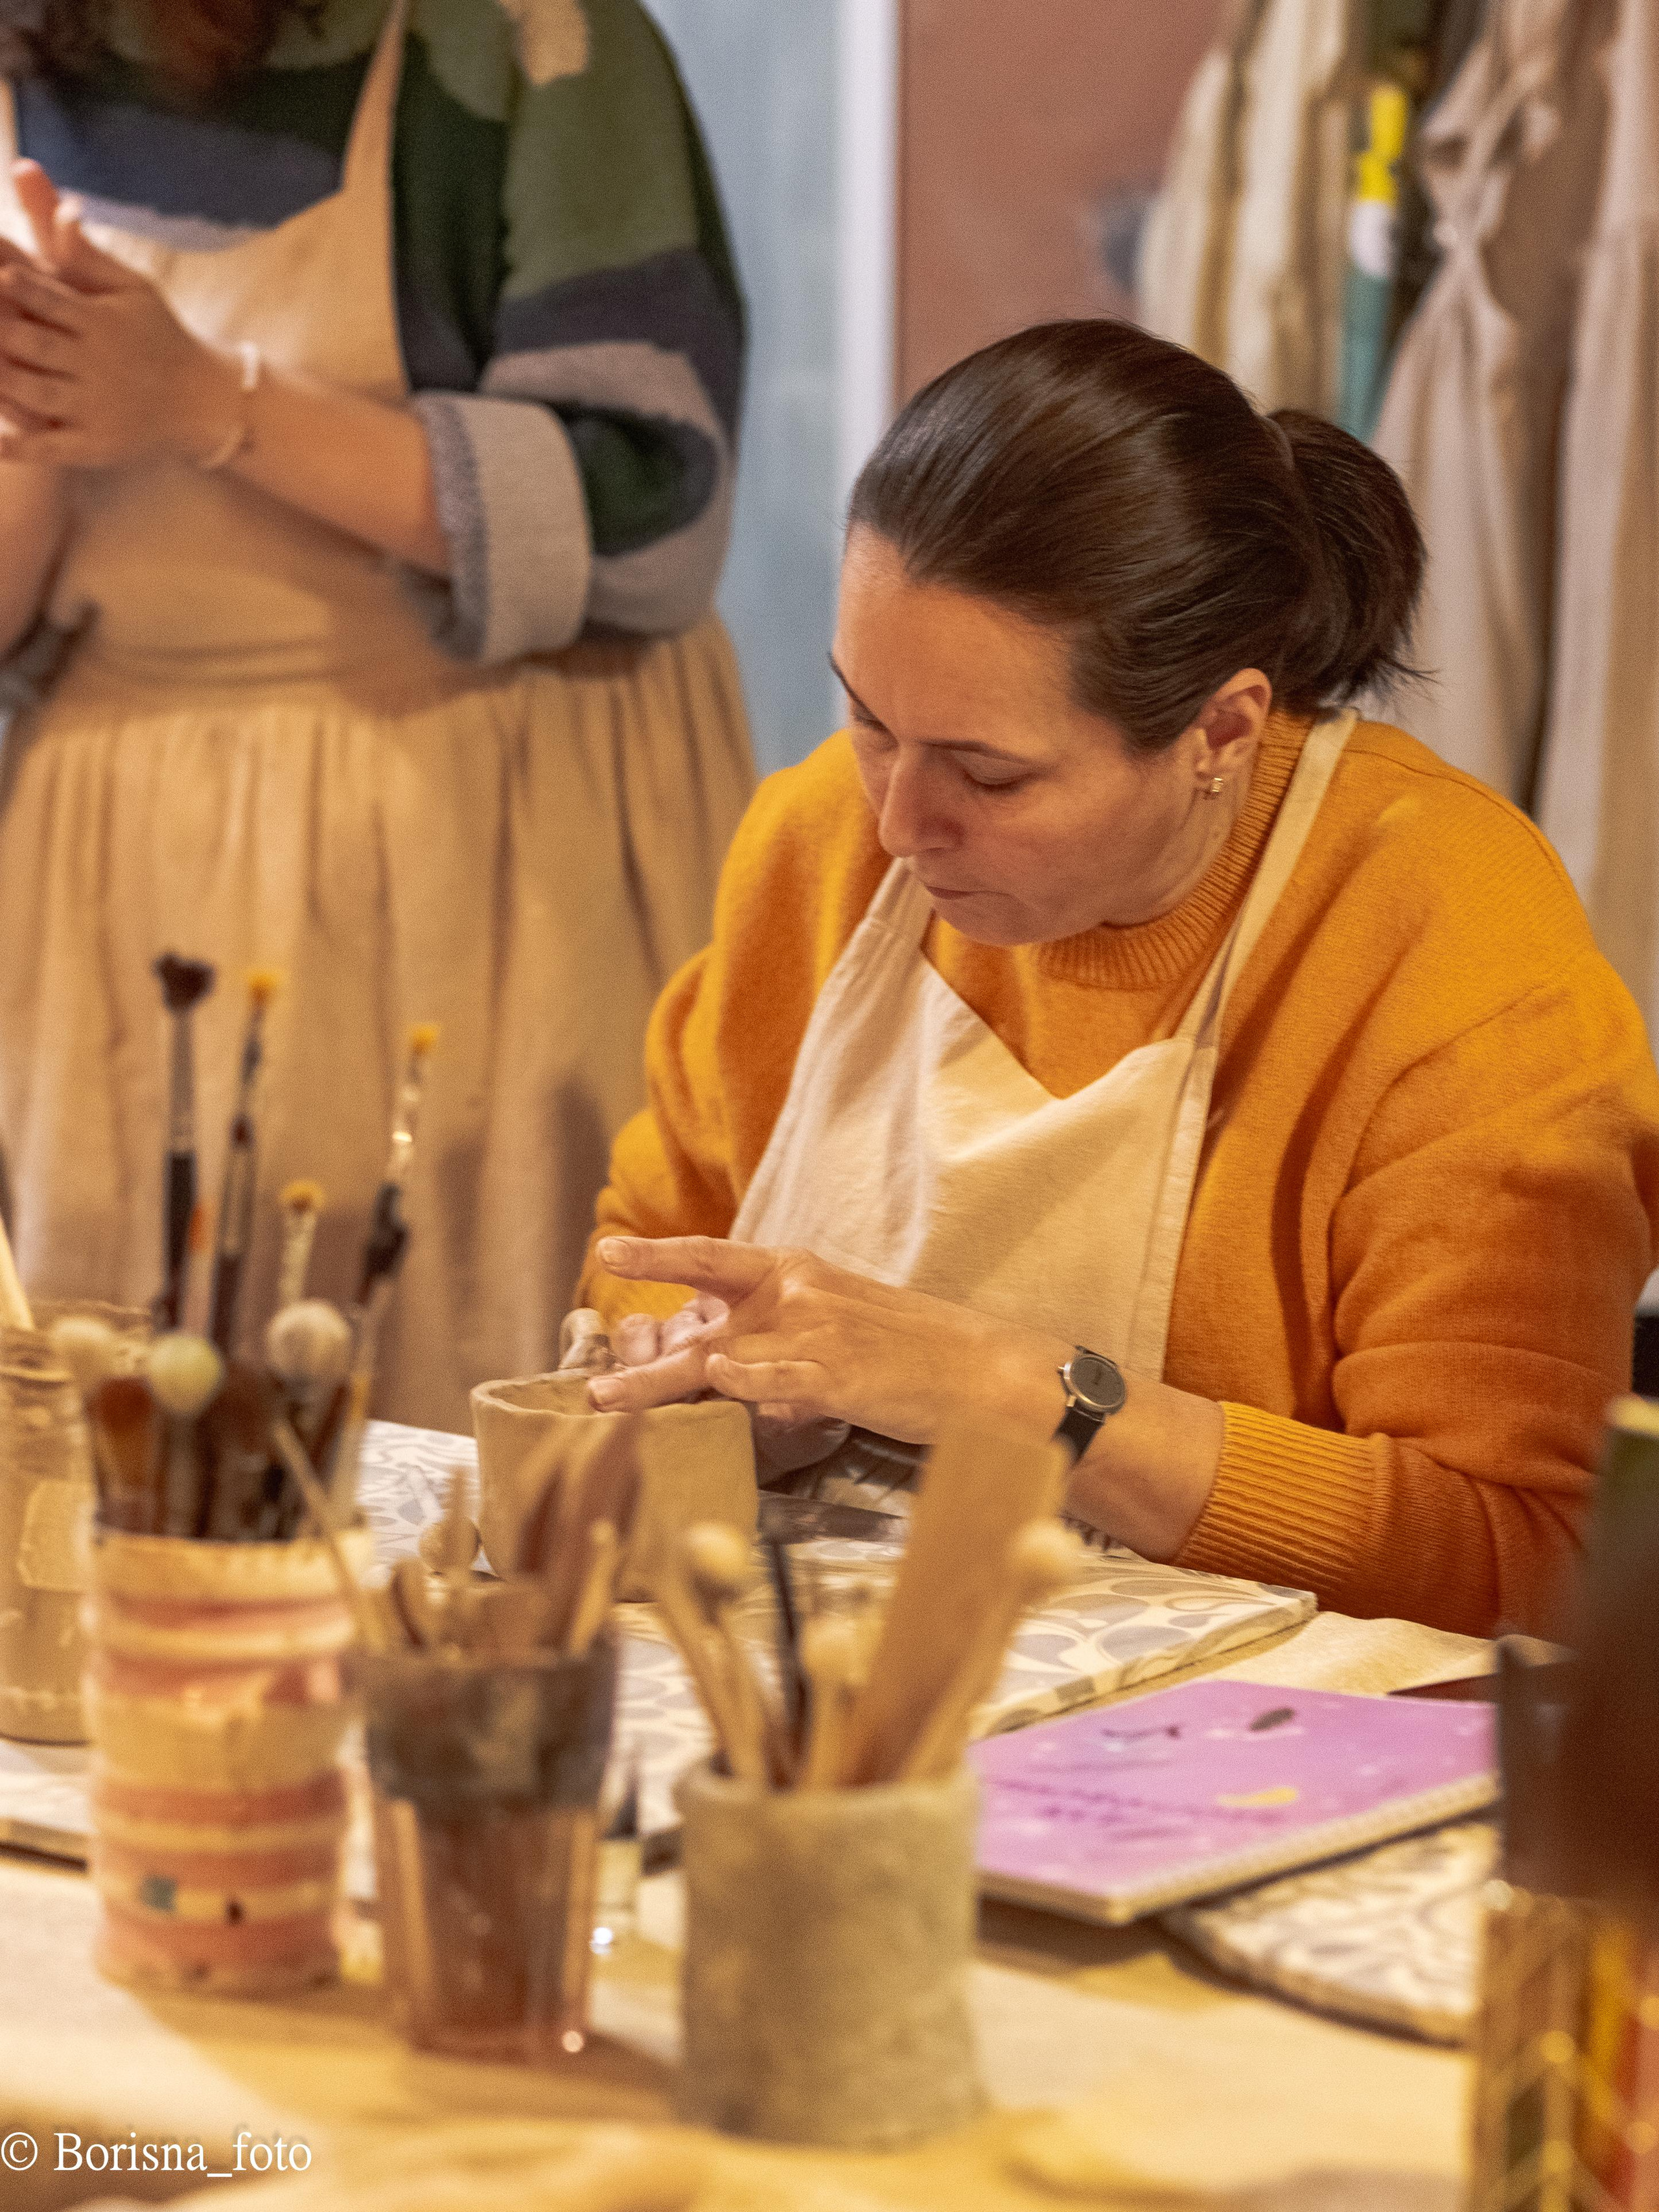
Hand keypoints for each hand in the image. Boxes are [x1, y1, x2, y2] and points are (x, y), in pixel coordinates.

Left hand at [0, 161, 243, 467]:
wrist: (204, 400)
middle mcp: (97, 366)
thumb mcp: (131, 288)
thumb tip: (61, 206)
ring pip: (35, 395)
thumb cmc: (157, 334)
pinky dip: (22, 448)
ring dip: (1, 382)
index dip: (15, 284)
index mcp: (101, 322)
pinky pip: (52, 449)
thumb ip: (86, 253)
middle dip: (0, 332)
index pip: (48, 297)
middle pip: (34, 345)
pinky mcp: (95, 446)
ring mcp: (95, 410)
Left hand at [586, 1235, 1064, 1447]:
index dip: (661, 1256)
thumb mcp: (837, 1324)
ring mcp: (818, 1334)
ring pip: (723, 1357)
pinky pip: (781, 1379)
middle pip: (702, 1321)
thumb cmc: (910, 1351)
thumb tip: (720, 1363)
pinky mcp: (843, 1376)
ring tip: (611, 1401)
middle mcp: (798, 1295)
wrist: (985, 1368)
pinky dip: (750, 1382)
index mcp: (796, 1275)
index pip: (715, 1258)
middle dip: (644, 1352)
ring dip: (662, 1384)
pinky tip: (721, 1385)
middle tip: (590, 1378)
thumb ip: (775, 1335)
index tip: (610, 1253)